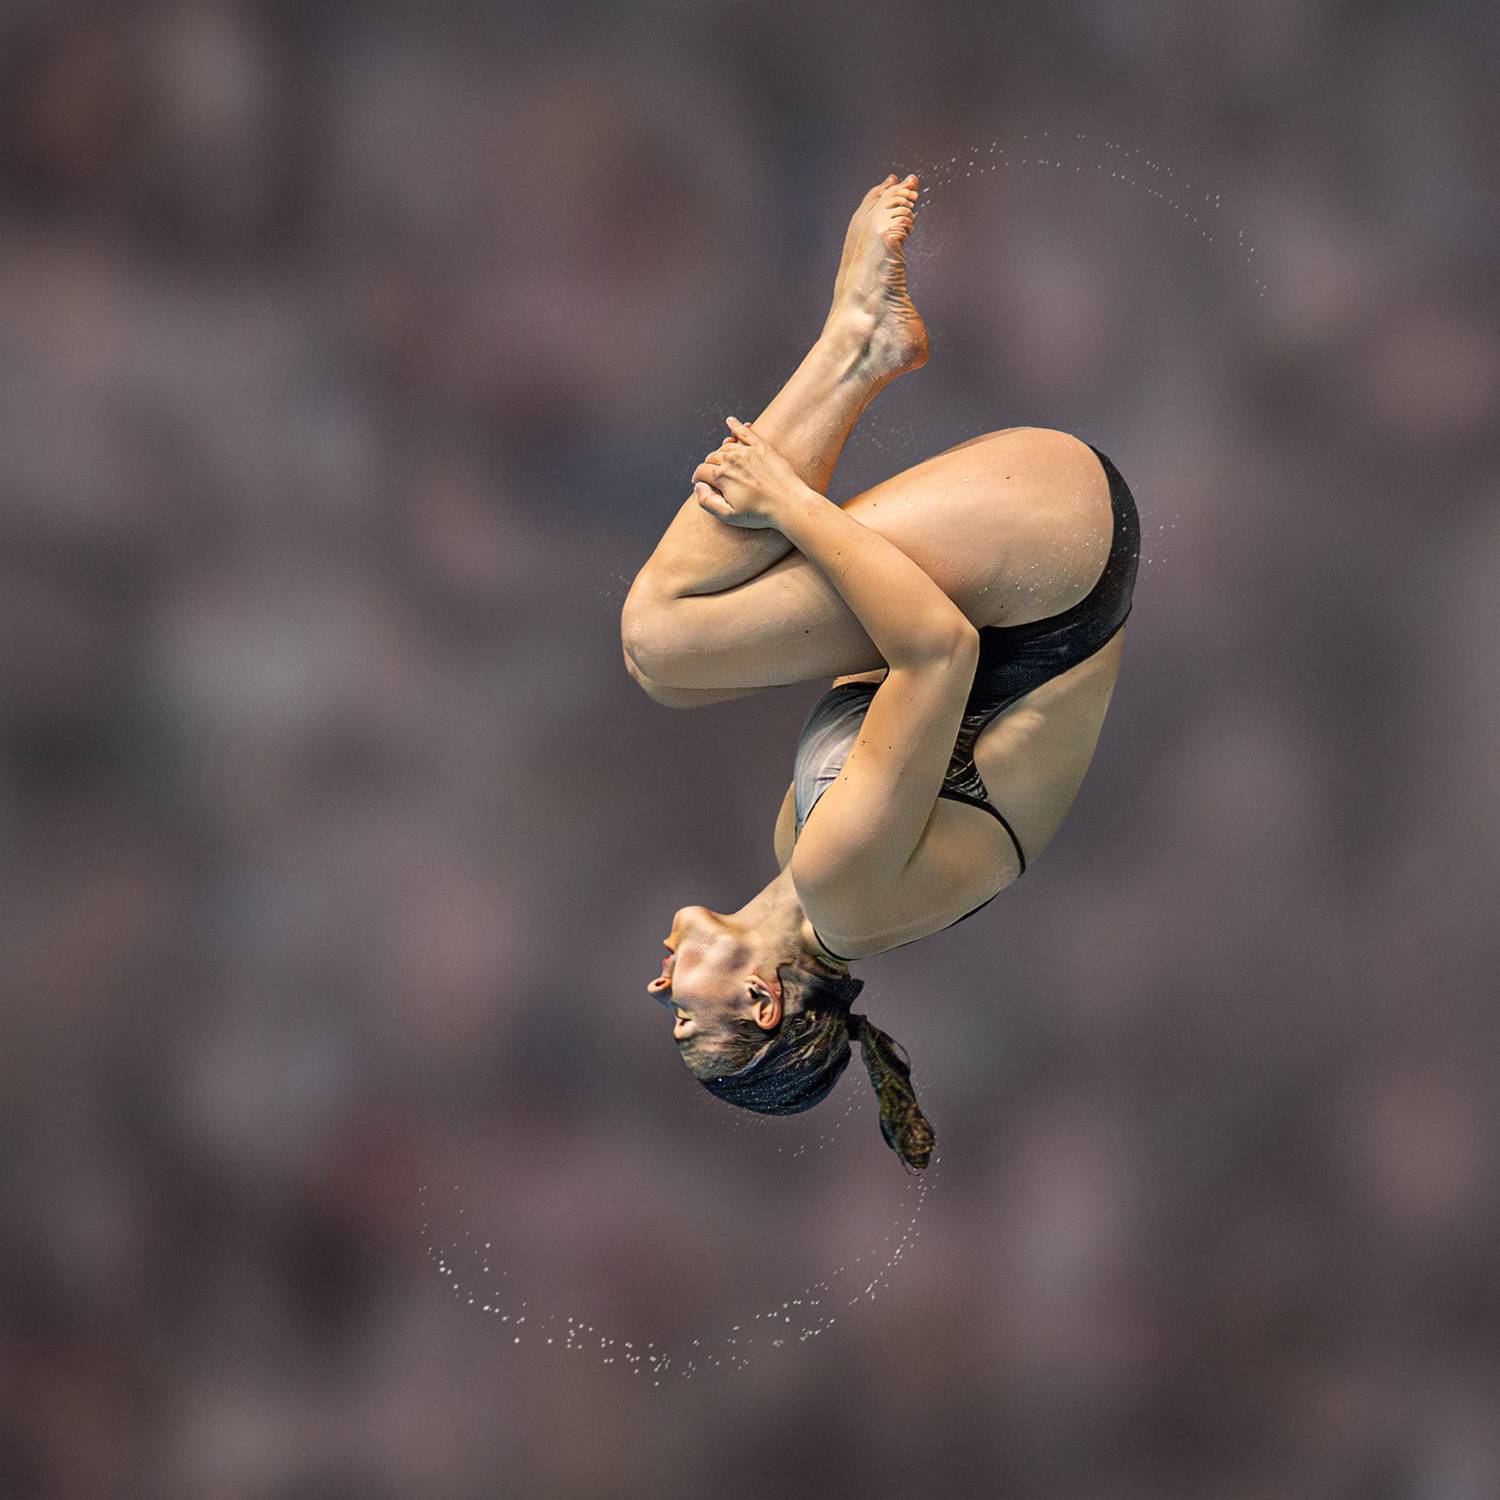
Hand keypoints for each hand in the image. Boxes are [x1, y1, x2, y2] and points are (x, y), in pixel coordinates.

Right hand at [690, 417, 809, 529]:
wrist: (789, 504)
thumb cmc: (760, 513)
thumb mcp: (729, 516)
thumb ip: (707, 502)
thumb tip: (697, 486)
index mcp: (722, 476)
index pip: (701, 471)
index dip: (698, 478)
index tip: (700, 483)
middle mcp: (732, 459)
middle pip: (711, 457)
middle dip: (708, 466)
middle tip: (712, 476)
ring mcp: (747, 451)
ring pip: (725, 446)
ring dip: (720, 453)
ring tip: (720, 461)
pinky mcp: (762, 447)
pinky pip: (745, 432)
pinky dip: (736, 425)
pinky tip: (730, 421)